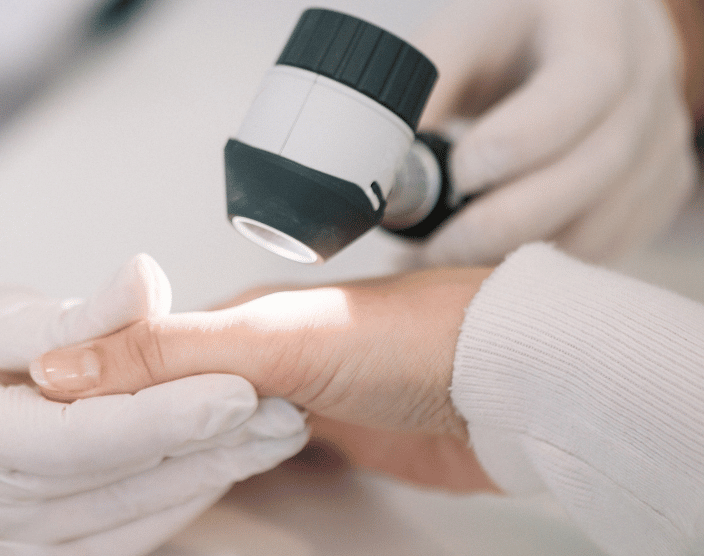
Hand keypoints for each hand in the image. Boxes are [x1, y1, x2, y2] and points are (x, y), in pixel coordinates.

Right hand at [0, 255, 308, 554]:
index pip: (70, 437)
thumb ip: (68, 314)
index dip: (159, 418)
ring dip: (197, 483)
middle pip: (104, 489)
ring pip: (114, 528)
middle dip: (203, 451)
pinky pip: (100, 550)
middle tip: (283, 414)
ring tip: (266, 438)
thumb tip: (148, 280)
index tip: (237, 391)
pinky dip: (160, 510)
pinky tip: (208, 473)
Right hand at [31, 267, 497, 492]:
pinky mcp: (322, 438)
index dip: (83, 387)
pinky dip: (214, 470)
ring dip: (165, 451)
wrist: (510, 383)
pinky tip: (195, 484)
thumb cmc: (407, 340)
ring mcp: (287, 397)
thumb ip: (164, 352)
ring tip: (112, 479)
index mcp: (228, 317)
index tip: (34, 420)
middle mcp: (251, 354)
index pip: (130, 356)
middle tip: (62, 462)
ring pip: (200, 431)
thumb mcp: (268, 340)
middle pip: (161, 397)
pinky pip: (246, 458)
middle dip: (116, 424)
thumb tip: (58, 363)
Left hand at [414, 0, 698, 265]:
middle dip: (505, 221)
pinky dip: (543, 264)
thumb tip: (371, 173)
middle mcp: (649, 76)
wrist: (566, 41)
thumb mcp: (458, 42)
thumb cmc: (505, 37)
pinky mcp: (661, 184)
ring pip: (605, 218)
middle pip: (597, 166)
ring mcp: (664, 136)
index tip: (456, 175)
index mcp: (598, 21)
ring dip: (519, 254)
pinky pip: (609, 244)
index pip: (585, 84)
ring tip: (443, 264)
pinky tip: (485, 263)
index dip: (522, 140)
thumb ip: (418, 96)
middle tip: (431, 250)